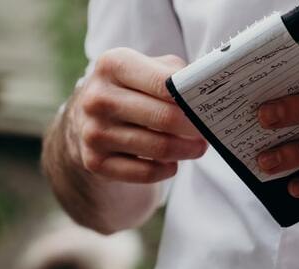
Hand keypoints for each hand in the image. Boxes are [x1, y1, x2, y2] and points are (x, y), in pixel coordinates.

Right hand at [70, 48, 206, 183]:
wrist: (89, 119)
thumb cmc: (133, 90)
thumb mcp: (149, 69)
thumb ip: (177, 75)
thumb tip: (207, 89)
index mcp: (113, 65)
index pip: (164, 83)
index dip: (192, 98)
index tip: (209, 107)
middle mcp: (98, 98)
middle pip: (165, 118)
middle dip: (194, 128)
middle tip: (209, 132)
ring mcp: (93, 131)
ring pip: (159, 148)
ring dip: (186, 151)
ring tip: (197, 147)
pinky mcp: (94, 161)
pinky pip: (145, 173)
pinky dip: (166, 170)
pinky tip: (172, 164)